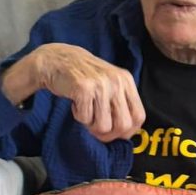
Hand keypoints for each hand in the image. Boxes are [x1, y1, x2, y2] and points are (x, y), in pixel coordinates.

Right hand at [1, 44, 144, 142]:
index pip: (139, 116)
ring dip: (91, 125)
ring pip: (104, 126)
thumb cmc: (83, 77)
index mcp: (126, 80)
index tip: (114, 132)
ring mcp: (101, 84)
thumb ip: (120, 103)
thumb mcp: (109, 83)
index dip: (127, 131)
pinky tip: (76, 103)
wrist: (56, 60)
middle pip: (123, 125)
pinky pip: (85, 119)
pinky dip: (78, 116)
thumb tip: (126, 132)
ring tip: (85, 110)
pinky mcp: (84, 89)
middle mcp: (117, 81)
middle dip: (108, 134)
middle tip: (95, 126)